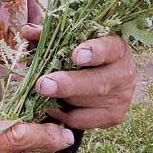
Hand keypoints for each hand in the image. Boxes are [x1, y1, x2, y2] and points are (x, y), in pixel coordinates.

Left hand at [21, 24, 136, 129]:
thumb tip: (28, 32)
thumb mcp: (71, 40)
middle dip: (69, 84)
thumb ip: (51, 35)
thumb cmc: (83, 53)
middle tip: (44, 85)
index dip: (94, 51)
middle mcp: (124, 72)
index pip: (110, 48)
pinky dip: (63, 115)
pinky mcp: (114, 116)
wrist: (106, 75)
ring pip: (88, 101)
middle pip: (98, 81)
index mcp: (116, 46)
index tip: (76, 56)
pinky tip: (53, 106)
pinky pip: (84, 120)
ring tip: (42, 92)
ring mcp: (122, 96)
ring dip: (61, 98)